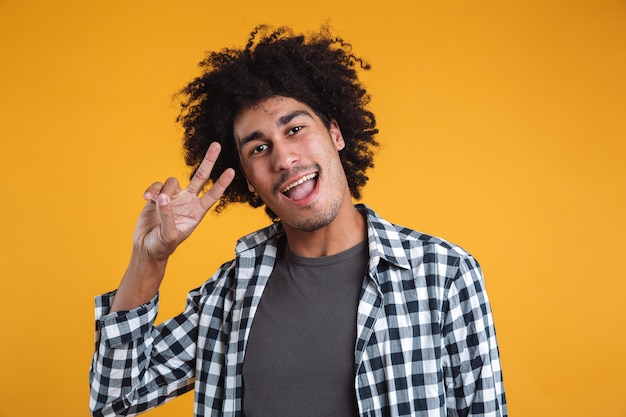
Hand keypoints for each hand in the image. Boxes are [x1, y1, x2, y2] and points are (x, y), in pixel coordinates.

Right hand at [133, 142, 234, 261]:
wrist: (147, 247)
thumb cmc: (163, 246)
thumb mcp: (169, 235)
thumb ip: (167, 216)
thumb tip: (164, 198)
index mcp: (197, 212)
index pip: (212, 195)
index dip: (221, 183)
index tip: (231, 171)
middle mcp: (188, 202)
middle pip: (201, 177)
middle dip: (209, 161)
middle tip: (217, 145)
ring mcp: (174, 198)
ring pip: (173, 181)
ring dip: (164, 191)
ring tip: (156, 203)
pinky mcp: (159, 196)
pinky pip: (157, 186)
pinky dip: (152, 190)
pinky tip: (147, 199)